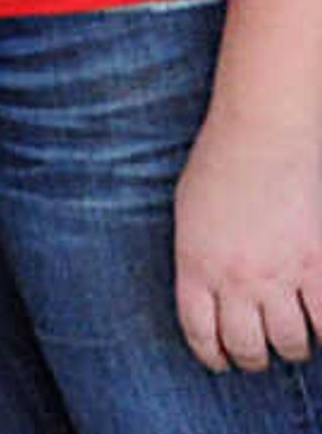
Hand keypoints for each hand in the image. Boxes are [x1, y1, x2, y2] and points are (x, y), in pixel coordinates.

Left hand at [177, 116, 321, 370]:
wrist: (261, 134)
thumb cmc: (219, 166)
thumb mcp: (188, 216)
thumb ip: (197, 258)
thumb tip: (207, 293)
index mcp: (195, 266)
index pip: (200, 332)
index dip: (213, 356)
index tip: (222, 362)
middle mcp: (234, 278)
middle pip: (246, 345)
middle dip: (253, 358)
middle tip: (260, 356)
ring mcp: (279, 275)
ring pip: (289, 342)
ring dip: (292, 349)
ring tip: (294, 343)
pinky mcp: (317, 266)